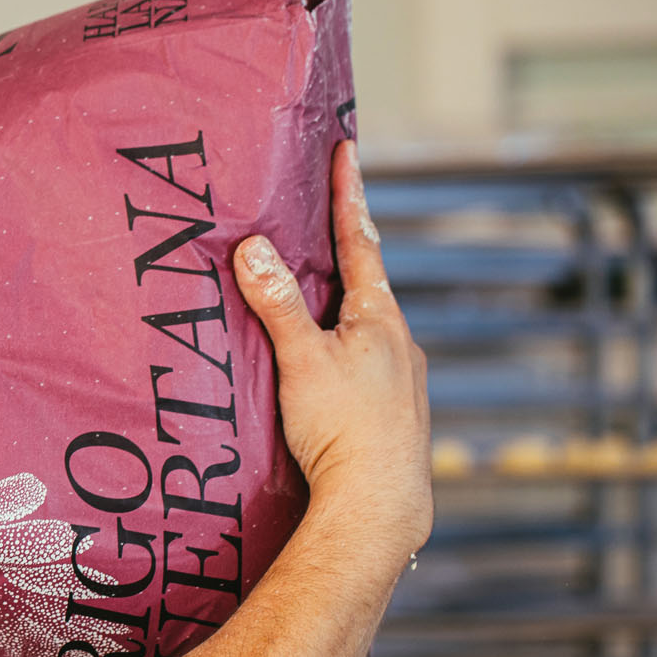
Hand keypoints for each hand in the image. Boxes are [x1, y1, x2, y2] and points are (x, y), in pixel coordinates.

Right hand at [233, 142, 430, 563]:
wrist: (378, 507)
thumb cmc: (344, 430)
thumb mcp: (301, 359)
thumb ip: (277, 303)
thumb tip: (255, 247)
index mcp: (380, 318)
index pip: (359, 241)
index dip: (349, 194)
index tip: (347, 150)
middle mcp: (400, 344)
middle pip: (366, 286)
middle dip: (343, 257)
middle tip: (322, 226)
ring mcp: (401, 383)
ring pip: (367, 332)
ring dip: (340, 315)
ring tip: (312, 309)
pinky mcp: (392, 419)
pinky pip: (363, 370)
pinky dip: (341, 357)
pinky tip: (322, 379)